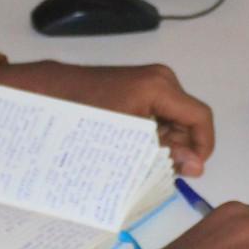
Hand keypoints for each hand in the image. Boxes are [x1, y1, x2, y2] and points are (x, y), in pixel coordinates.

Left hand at [0, 61, 214, 174]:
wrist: (46, 92)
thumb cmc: (81, 114)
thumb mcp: (127, 141)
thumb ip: (165, 154)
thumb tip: (197, 167)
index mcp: (160, 86)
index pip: (200, 118)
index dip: (202, 147)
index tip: (191, 170)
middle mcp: (161, 78)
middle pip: (189, 119)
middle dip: (180, 147)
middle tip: (159, 168)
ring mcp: (150, 81)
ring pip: (174, 119)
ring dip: (165, 142)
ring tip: (140, 158)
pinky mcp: (139, 86)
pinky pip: (159, 113)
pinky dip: (152, 133)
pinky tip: (133, 146)